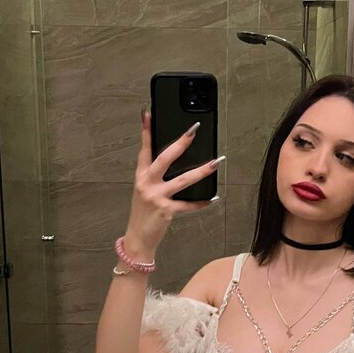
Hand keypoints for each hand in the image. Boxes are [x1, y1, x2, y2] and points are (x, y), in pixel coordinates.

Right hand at [125, 109, 219, 252]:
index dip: (146, 131)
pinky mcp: (166, 210)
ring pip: (182, 180)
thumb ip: (154, 176)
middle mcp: (146, 183)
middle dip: (180, 144)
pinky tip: (211, 199)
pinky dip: (200, 203)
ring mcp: (156, 197)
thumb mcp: (144, 191)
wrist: (138, 238)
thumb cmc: (142, 214)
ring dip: (201, 171)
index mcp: (141, 176)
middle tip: (193, 131)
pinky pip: (187, 205)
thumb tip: (173, 161)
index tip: (148, 114)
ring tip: (215, 162)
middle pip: (164, 159)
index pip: (144, 149)